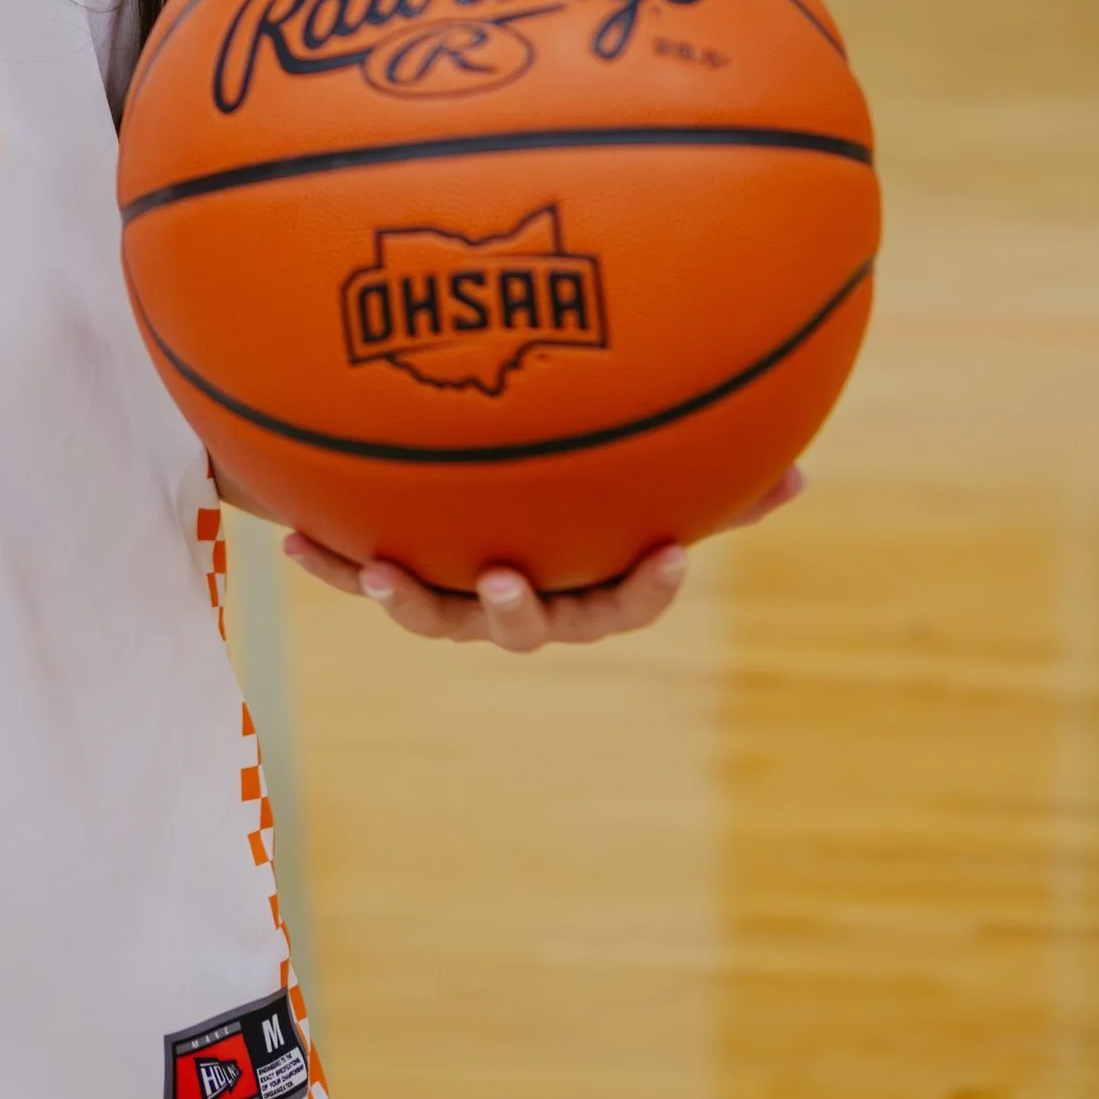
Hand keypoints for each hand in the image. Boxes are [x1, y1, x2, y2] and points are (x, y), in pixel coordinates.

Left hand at [281, 466, 805, 651]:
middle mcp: (523, 600)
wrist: (460, 497)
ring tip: (383, 570)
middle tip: (506, 580)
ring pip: (437, 614)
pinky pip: (363, 572)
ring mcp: (458, 595)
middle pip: (528, 626)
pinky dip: (332, 563)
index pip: (628, 602)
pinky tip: (296, 543)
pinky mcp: (398, 575)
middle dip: (517, 609)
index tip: (669, 552)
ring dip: (409, 598)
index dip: (648, 583)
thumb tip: (802, 472)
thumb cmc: (572, 494)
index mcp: (586, 584)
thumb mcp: (635, 482)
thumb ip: (711, 486)